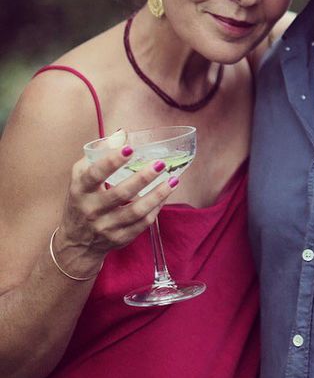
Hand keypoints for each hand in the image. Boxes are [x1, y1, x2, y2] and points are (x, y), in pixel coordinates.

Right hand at [54, 146, 178, 275]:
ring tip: (173, 180)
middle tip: (161, 163)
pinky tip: (166, 194)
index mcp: (80, 190)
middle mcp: (92, 210)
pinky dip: (156, 208)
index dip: (111, 161)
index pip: (94, 175)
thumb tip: (122, 134)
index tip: (130, 148)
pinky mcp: (120, 238)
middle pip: (120, 193)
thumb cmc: (82, 200)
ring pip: (136, 211)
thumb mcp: (81, 177)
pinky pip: (142, 223)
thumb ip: (99, 154)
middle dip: (142, 178)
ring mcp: (106, 226)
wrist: (76, 243)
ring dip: (157, 195)